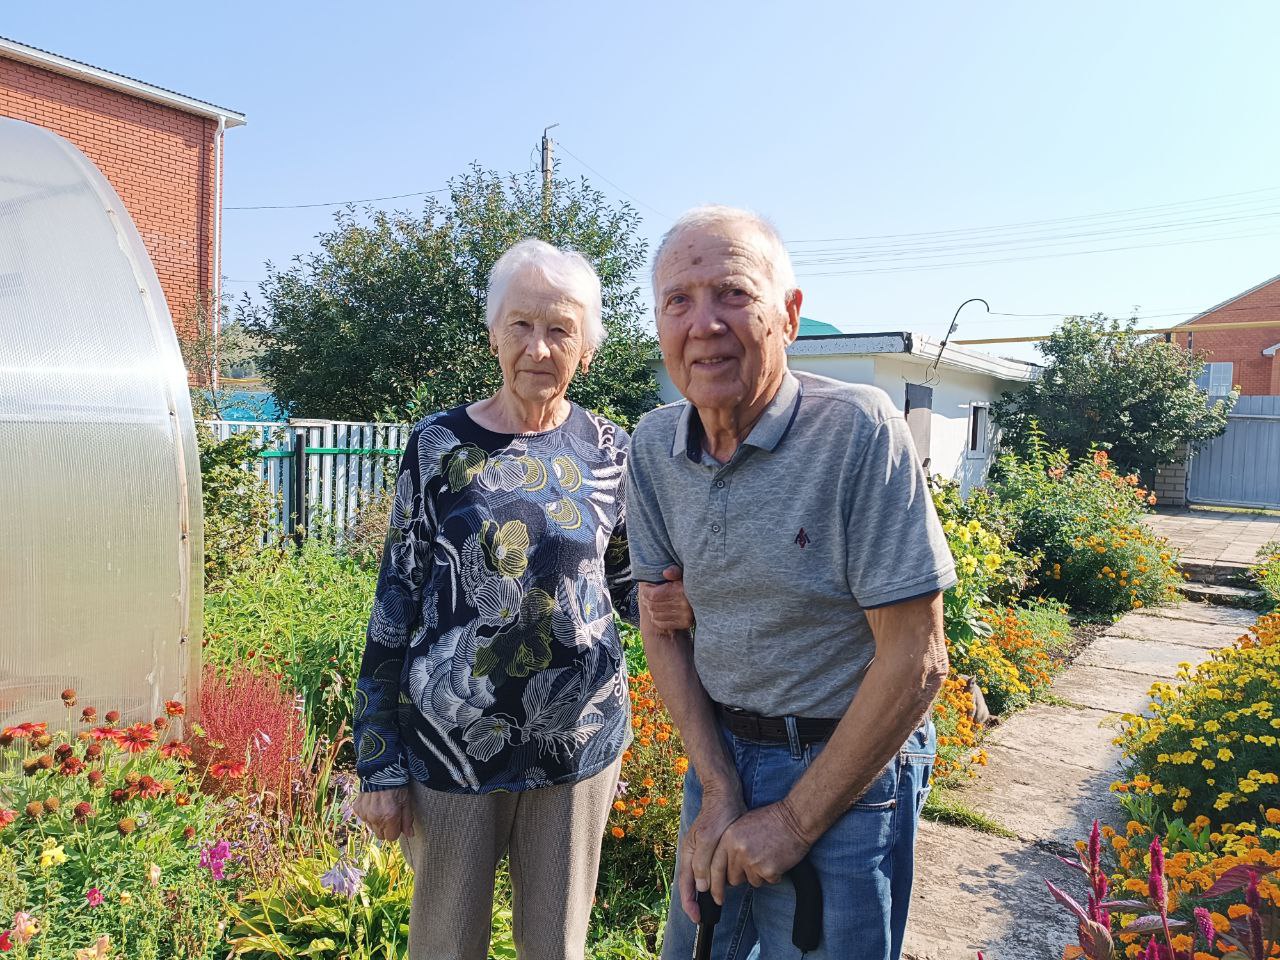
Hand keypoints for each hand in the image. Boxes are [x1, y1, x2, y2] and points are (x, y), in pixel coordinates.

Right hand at [352, 786, 414, 842]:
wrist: (381, 770)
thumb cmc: (397, 786)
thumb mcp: (407, 802)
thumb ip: (407, 820)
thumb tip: (410, 835)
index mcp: (389, 818)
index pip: (391, 838)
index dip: (395, 831)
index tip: (397, 822)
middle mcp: (375, 818)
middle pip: (380, 835)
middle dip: (386, 828)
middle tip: (390, 815)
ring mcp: (365, 814)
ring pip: (371, 828)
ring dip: (377, 822)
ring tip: (382, 808)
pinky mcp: (358, 809)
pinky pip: (364, 819)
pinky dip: (369, 814)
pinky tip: (374, 804)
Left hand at [638, 566, 694, 632]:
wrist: (704, 599)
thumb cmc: (689, 585)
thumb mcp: (683, 575)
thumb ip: (675, 571)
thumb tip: (665, 573)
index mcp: (680, 591)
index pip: (653, 595)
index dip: (646, 592)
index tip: (646, 589)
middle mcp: (683, 604)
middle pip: (653, 605)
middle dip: (646, 600)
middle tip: (645, 597)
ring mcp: (684, 616)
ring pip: (656, 615)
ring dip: (651, 610)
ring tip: (651, 604)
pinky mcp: (684, 624)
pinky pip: (662, 624)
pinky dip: (656, 619)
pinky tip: (657, 613)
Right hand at [679, 787, 745, 921]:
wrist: (725, 792)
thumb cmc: (718, 813)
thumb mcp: (709, 838)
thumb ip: (702, 863)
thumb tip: (699, 886)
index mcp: (689, 853)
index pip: (685, 885)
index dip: (689, 903)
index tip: (697, 917)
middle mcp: (693, 854)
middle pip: (691, 884)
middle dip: (697, 901)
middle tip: (706, 915)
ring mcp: (703, 850)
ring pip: (702, 877)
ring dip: (708, 891)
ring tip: (716, 903)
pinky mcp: (714, 847)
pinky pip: (712, 869)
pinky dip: (717, 880)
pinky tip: (727, 883)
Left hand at [714, 800, 810, 889]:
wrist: (795, 819)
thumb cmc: (771, 820)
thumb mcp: (742, 825)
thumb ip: (730, 845)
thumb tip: (723, 868)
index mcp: (728, 838)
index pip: (715, 867)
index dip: (715, 885)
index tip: (717, 897)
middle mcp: (737, 850)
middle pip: (732, 878)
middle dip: (742, 877)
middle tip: (755, 865)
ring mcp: (752, 861)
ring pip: (751, 881)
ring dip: (759, 874)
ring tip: (768, 855)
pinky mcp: (767, 870)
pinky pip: (767, 881)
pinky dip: (773, 874)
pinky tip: (777, 858)